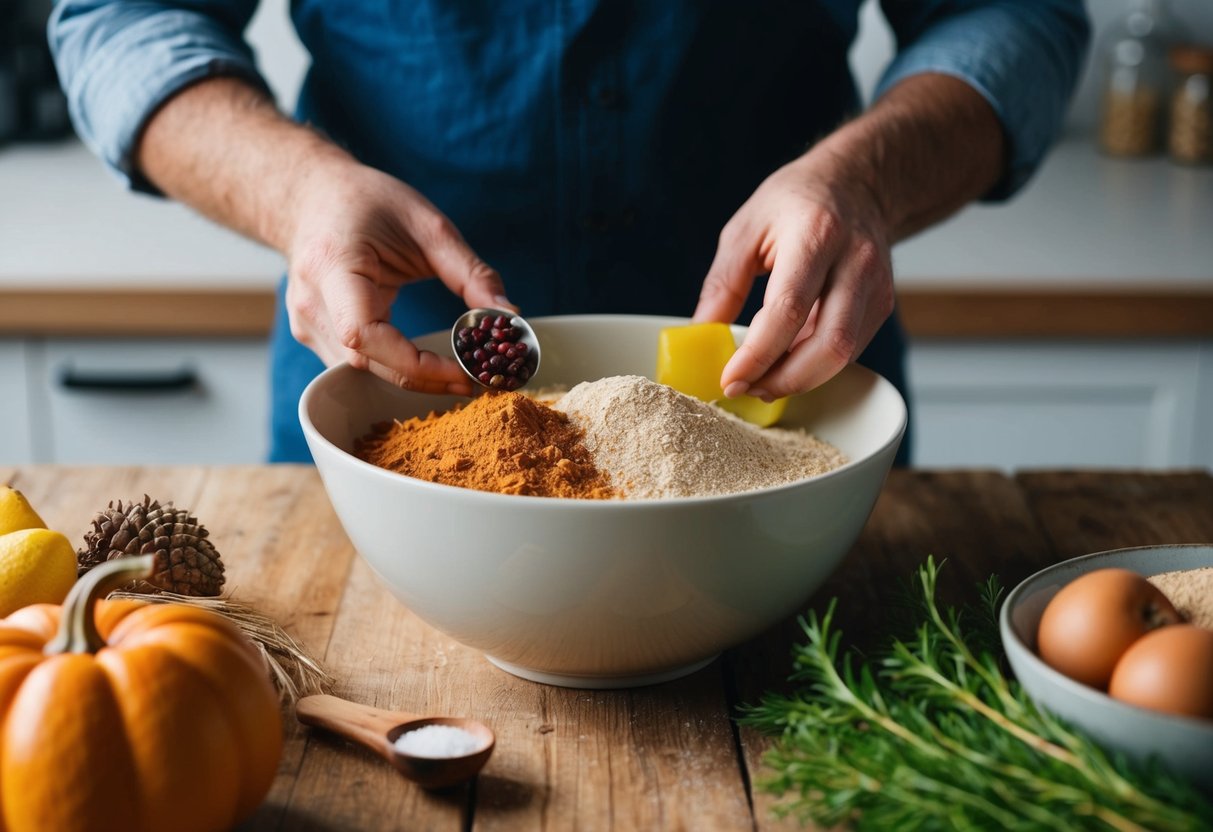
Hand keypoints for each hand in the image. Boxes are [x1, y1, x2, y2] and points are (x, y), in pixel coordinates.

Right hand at [285, 161, 511, 394]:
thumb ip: (470, 273)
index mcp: (332, 266)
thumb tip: (510, 314)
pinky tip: (427, 363)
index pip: (364, 334)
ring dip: (411, 378)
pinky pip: (355, 363)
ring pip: (360, 371)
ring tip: (458, 373)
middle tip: (476, 379)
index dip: (414, 364)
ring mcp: (305, 321)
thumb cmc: (367, 202)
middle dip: (425, 378)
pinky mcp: (312, 333)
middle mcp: (311, 301)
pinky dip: (393, 367)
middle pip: (366, 361)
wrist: (312, 195)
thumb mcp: (428, 225)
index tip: (462, 371)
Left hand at [693, 146, 894, 401]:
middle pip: (828, 343)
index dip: (758, 354)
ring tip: (762, 381)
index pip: (788, 309)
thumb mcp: (745, 229)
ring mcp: (876, 284)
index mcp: (815, 235)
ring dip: (800, 379)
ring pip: (844, 354)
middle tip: (747, 389)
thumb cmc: (795, 202)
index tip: (730, 379)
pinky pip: (850, 350)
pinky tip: (788, 361)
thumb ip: (723, 284)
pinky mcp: (883, 304)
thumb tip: (701, 336)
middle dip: (784, 379)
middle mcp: (855, 261)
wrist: (857, 183)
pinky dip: (816, 366)